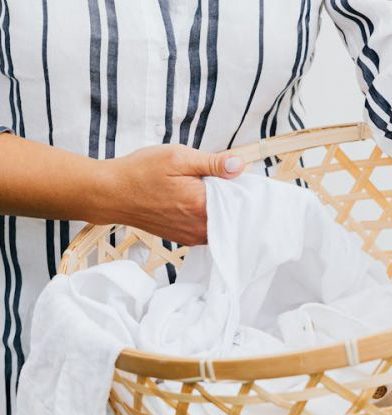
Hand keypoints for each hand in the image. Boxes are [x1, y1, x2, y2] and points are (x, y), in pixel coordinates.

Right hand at [98, 144, 243, 244]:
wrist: (111, 194)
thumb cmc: (141, 172)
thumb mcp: (177, 157)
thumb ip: (212, 163)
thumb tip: (240, 165)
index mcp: (202, 205)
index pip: (238, 199)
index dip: (238, 184)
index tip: (231, 173)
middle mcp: (200, 227)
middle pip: (231, 213)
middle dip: (229, 196)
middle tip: (215, 178)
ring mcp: (192, 236)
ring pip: (220, 222)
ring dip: (218, 207)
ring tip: (202, 189)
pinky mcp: (184, 239)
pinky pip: (207, 229)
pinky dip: (207, 216)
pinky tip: (194, 201)